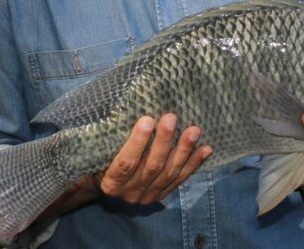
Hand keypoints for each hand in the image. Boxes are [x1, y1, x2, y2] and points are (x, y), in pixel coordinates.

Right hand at [93, 114, 211, 204]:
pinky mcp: (161, 195)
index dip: (137, 142)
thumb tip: (122, 107)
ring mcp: (148, 196)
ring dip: (183, 151)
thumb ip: (110, 138)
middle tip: (171, 118)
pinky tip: (206, 149)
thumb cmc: (100, 160)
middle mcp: (130, 193)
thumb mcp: (98, 152)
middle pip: (151, 167)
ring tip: (194, 131)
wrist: (104, 185)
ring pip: (169, 173)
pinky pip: (180, 179)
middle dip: (164, 142)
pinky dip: (194, 164)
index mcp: (111, 183)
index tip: (147, 119)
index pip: (125, 163)